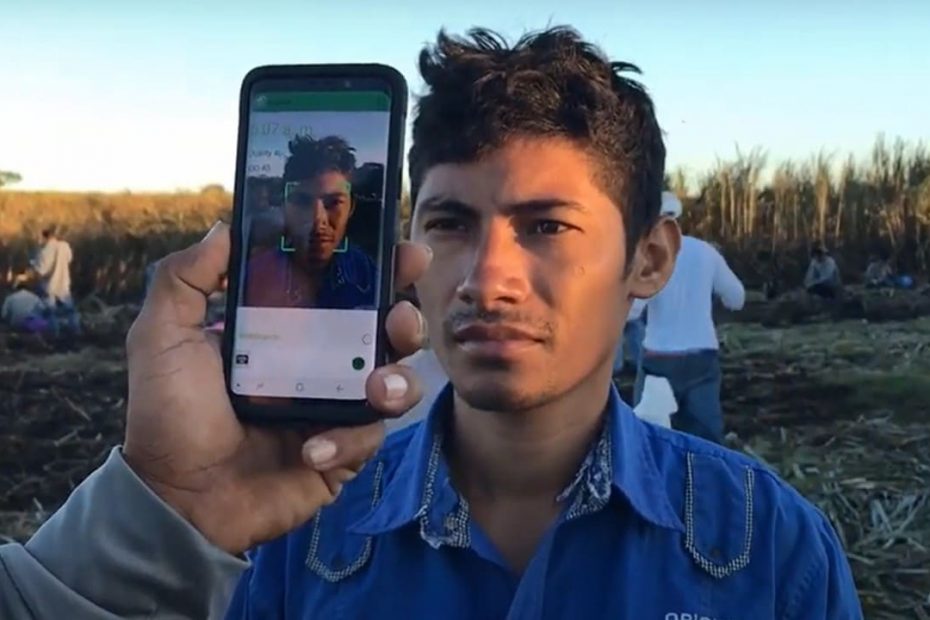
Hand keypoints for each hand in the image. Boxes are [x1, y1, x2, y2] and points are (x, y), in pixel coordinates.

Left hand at [123, 222, 430, 554]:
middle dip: (406, 318)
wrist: (177, 498)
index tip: (402, 252)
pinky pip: (370, 437)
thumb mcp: (163, 336)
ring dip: (398, 380)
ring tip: (377, 389)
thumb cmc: (170, 414)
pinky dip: (347, 440)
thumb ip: (185, 277)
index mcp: (289, 331)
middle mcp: (321, 364)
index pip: (344, 290)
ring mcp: (337, 409)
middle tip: (400, 318)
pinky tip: (311, 448)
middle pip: (385, 332)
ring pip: (397, 382)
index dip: (379, 269)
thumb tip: (225, 227)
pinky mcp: (345, 453)